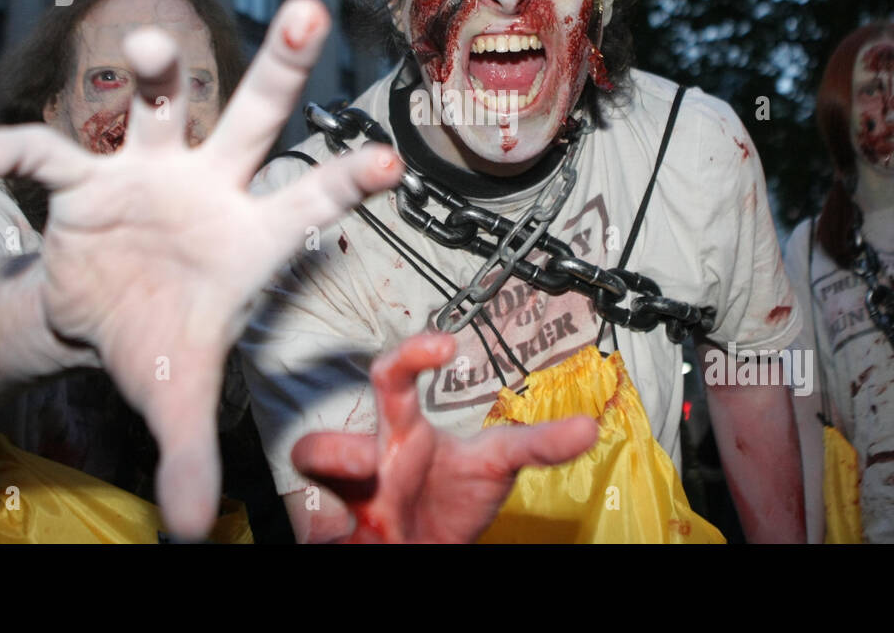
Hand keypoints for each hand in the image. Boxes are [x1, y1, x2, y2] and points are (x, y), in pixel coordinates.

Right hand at [0, 0, 402, 539]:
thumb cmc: (159, 341)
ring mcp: (151, 172)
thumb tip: (195, 536)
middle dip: (281, 66)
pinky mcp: (87, 176)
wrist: (98, 316)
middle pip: (254, 115)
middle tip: (311, 14)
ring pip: (165, 101)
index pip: (310, 201)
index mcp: (251, 236)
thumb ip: (189, 456)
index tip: (390, 160)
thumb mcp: (176, 397)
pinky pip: (54, 151)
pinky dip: (21, 149)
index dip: (347, 181)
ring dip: (159, 69)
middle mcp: (211, 187)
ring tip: (151, 47)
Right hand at [291, 333, 597, 542]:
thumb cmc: (451, 499)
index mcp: (402, 432)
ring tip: (363, 517)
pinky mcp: (329, 532)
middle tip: (371, 462)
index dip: (411, 355)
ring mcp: (341, 500)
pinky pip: (309, 527)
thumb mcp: (496, 466)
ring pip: (305, 489)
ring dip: (330, 502)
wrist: (425, 548)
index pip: (393, 377)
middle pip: (319, 443)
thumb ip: (538, 446)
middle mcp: (364, 461)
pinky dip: (325, 529)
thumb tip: (588, 428)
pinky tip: (349, 533)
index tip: (445, 345)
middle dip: (335, 451)